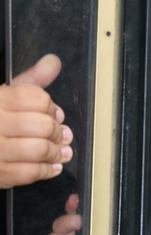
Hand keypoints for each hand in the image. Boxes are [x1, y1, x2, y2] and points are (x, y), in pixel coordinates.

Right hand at [0, 54, 72, 187]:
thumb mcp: (3, 95)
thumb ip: (30, 80)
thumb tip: (54, 61)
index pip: (37, 99)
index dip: (52, 108)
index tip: (55, 115)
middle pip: (44, 126)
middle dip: (58, 132)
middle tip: (61, 136)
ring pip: (40, 149)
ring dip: (56, 153)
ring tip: (60, 152)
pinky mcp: (0, 173)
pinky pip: (32, 172)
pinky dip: (48, 170)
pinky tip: (52, 166)